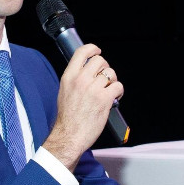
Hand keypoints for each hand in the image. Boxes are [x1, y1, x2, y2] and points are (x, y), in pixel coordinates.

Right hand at [41, 43, 121, 169]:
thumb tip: (87, 71)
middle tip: (104, 77)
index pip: (82, 53)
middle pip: (100, 60)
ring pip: (110, 73)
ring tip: (109, 89)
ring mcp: (93, 89)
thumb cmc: (67, 118)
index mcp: (69, 77)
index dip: (92, 49)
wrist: (69, 135)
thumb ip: (75, 79)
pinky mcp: (104, 99)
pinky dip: (118, 91)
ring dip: (112, 80)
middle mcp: (81, 80)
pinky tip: (114, 97)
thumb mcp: (64, 92)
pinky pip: (118, 86)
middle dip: (105, 68)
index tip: (97, 51)